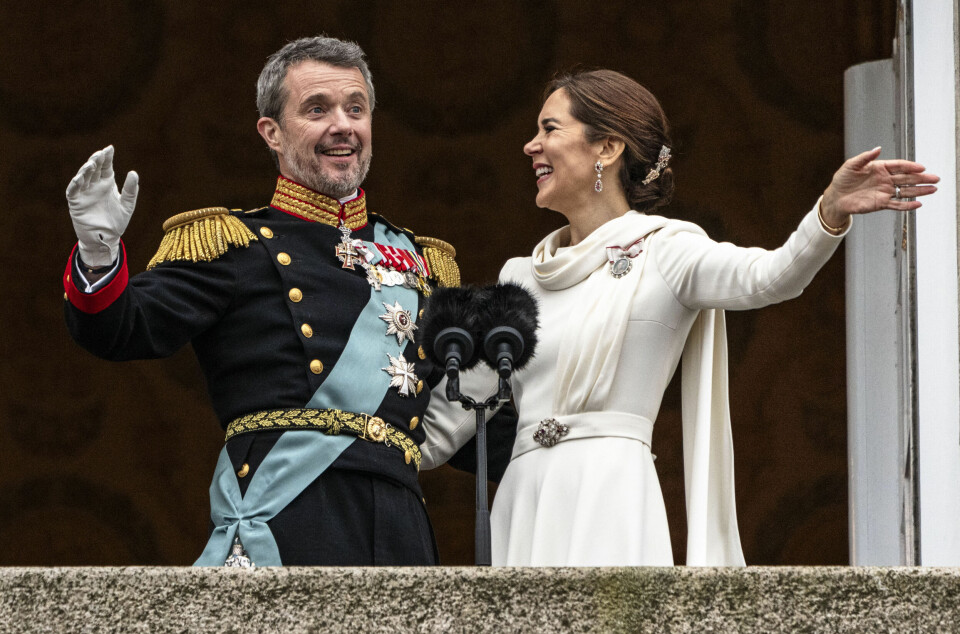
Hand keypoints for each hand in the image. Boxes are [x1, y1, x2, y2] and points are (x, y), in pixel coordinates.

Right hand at [66, 145, 138, 266]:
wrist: (106, 238)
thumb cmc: (116, 222)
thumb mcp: (127, 206)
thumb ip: (130, 190)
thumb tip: (133, 172)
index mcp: (107, 184)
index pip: (106, 167)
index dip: (107, 157)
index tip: (110, 148)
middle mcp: (95, 186)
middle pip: (94, 169)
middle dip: (96, 160)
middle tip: (100, 154)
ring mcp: (84, 193)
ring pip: (82, 177)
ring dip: (85, 170)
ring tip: (91, 164)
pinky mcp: (76, 203)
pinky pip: (73, 191)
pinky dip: (75, 184)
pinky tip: (79, 178)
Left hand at [820, 147, 939, 227]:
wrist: (836, 197)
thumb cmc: (842, 179)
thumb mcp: (851, 165)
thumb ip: (865, 157)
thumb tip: (877, 148)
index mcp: (880, 168)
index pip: (899, 166)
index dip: (911, 166)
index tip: (921, 167)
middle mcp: (885, 180)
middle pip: (907, 178)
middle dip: (921, 178)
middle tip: (935, 178)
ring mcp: (884, 192)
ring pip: (905, 191)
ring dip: (919, 190)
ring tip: (932, 189)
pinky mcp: (881, 203)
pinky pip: (897, 204)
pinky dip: (907, 205)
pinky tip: (917, 203)